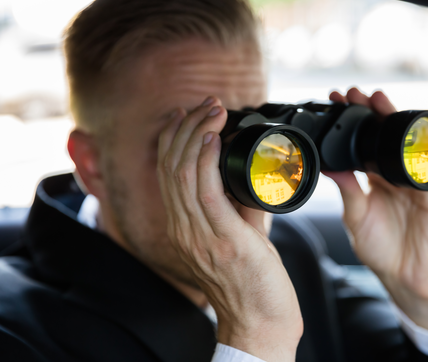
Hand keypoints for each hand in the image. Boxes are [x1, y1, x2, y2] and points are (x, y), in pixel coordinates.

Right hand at [157, 96, 302, 361]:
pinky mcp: (221, 239)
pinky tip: (212, 138)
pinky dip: (205, 160)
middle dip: (186, 126)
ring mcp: (198, 235)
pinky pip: (204, 191)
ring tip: (213, 110)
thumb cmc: (253, 282)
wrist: (261, 323)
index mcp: (183, 226)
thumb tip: (251, 172)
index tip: (189, 112)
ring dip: (197, 133)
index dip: (173, 137)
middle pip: (170, 165)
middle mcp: (183, 229)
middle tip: (207, 103)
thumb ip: (239, 204)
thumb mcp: (241, 234)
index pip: (166, 172)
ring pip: (182, 172)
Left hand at [325, 88, 427, 342]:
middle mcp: (398, 174)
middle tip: (354, 92)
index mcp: (378, 177)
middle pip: (387, 135)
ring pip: (408, 144)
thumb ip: (347, 190)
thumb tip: (329, 165)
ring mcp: (418, 183)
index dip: (354, 121)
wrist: (406, 279)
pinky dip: (422, 155)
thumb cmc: (382, 248)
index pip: (366, 141)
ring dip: (395, 121)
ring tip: (379, 102)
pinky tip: (411, 139)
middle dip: (372, 111)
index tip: (337, 100)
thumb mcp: (356, 216)